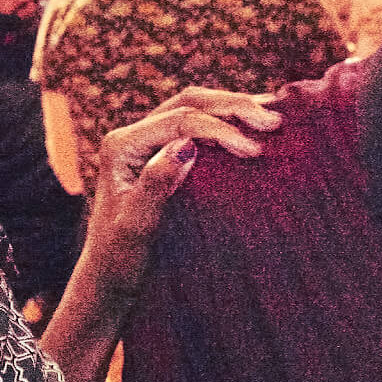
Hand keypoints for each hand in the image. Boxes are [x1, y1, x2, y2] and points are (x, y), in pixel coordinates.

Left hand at [81, 88, 281, 288]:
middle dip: (233, 106)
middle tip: (273, 120)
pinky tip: (252, 126)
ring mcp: (145, 143)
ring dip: (232, 109)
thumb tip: (186, 146)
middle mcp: (131, 136)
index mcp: (121, 146)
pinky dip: (226, 122)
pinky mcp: (159, 154)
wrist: (107, 279)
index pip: (179, 122)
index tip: (256, 150)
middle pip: (187, 103)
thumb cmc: (120, 259)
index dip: (220, 129)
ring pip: (193, 108)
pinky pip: (195, 126)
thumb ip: (156, 184)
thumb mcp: (137, 226)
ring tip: (273, 115)